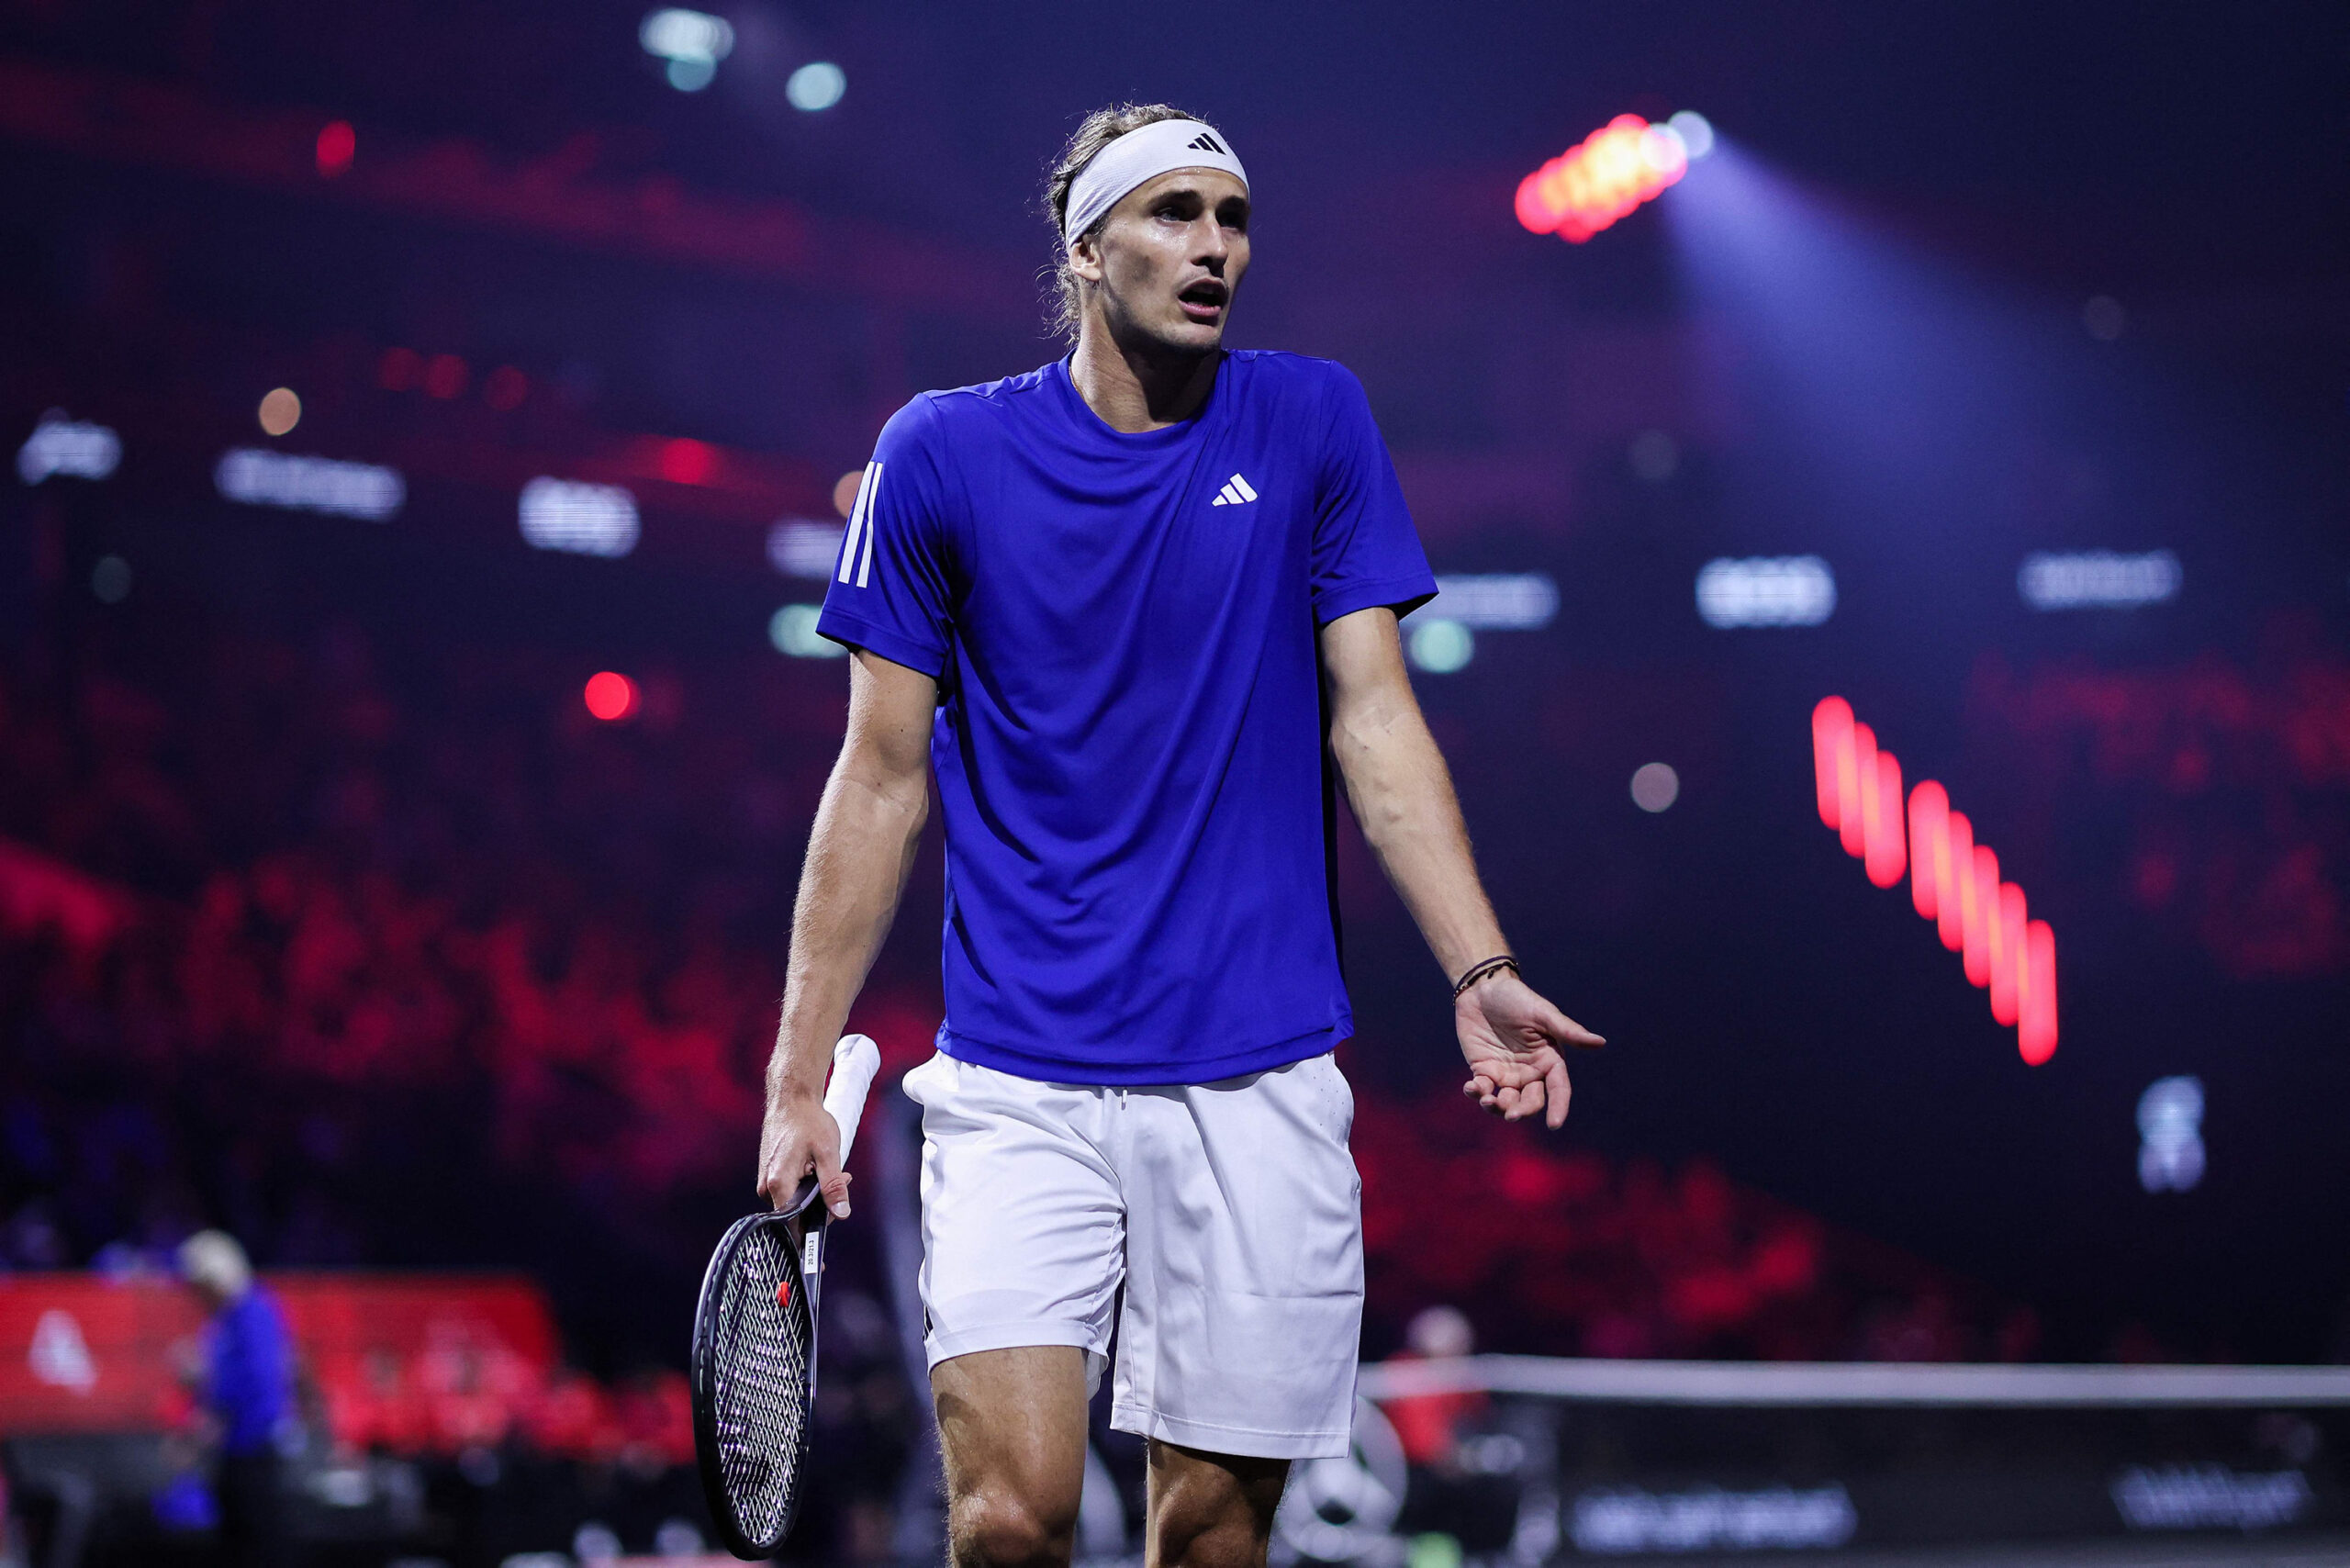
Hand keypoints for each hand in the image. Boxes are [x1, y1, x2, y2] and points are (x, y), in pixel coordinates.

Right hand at [756, 1090, 852, 1217]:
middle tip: (841, 1179)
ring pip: (794, 1201)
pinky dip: (806, 1183)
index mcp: (779, 1184)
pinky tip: (817, 1165)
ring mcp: (767, 1181)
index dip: (814, 1228)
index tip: (831, 1220)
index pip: (793, 1226)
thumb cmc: (808, 1121)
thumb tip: (841, 1213)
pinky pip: (789, 1189)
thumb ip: (833, 1186)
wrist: (791, 1099)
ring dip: (815, 1191)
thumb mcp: (828, 1154)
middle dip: (821, 1203)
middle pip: (795, 1214)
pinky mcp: (770, 1174)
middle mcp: (767, 1187)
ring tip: (829, 1166)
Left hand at [1456, 970, 1603, 1127]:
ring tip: (1487, 1100)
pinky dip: (1476, 1094)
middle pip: (1530, 1101)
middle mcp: (1529, 1072)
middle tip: (1511, 1114)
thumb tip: (1600, 1042)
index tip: (1554, 1125)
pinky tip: (1471, 1088)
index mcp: (1549, 1060)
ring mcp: (1505, 1073)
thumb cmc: (1517, 998)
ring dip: (1497, 1107)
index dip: (1558, 1107)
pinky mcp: (1483, 1070)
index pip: (1558, 1089)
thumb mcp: (1543, 1013)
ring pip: (1505, 1102)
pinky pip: (1482, 1090)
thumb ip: (1568, 1031)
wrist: (1483, 988)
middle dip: (1522, 1111)